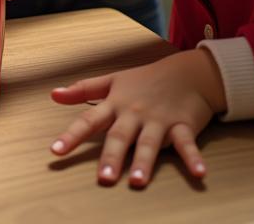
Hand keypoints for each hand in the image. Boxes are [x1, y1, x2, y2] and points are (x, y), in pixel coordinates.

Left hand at [50, 49, 226, 186]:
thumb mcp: (111, 81)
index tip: (56, 151)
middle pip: (120, 137)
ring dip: (144, 162)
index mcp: (115, 104)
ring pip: (150, 143)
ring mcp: (159, 120)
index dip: (72, 136)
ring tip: (137, 181)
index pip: (88, 120)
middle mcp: (134, 113)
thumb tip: (53, 95)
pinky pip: (188, 144)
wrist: (186, 72)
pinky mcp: (183, 125)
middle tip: (103, 178)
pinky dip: (193, 158)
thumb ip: (83, 90)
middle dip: (111, 157)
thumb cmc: (145, 79)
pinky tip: (200, 174)